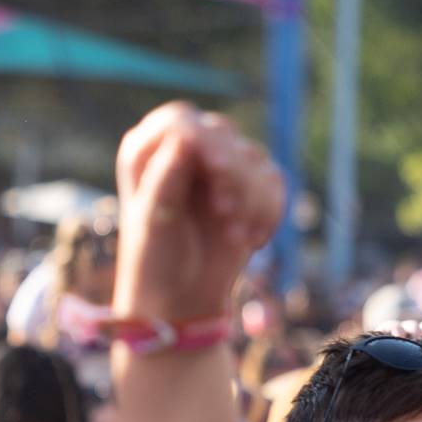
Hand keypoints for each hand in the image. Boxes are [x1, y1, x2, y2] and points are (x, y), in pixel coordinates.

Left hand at [112, 103, 283, 322]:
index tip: (218, 168)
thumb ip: (167, 175)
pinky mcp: (247, 186)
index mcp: (147, 150)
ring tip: (236, 237)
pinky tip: (249, 240)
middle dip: (232, 174)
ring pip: (253, 158)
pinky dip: (267, 214)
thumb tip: (184, 135)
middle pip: (221, 133)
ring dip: (251, 201)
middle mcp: (182, 149)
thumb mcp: (154, 220)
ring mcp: (217, 166)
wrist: (181, 301)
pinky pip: (274, 183)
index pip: (181, 120)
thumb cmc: (155, 259)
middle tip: (226, 214)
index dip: (203, 137)